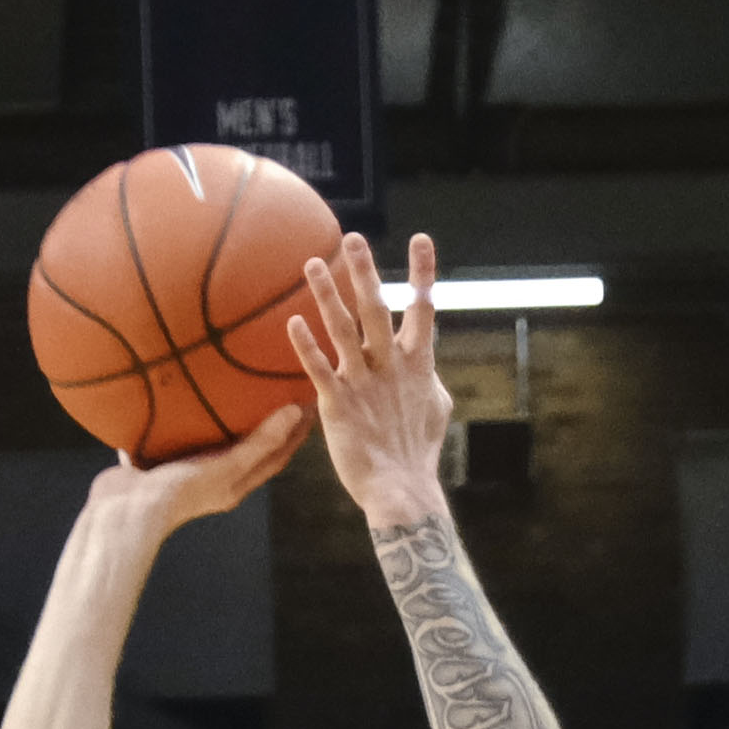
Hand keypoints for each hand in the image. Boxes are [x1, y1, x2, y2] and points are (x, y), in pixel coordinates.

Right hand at [84, 391, 308, 513]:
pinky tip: (180, 392)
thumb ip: (258, 442)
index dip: (296, 431)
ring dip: (225, 418)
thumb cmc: (181, 490)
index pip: (277, 454)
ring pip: (212, 440)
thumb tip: (294, 412)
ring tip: (234, 386)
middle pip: (249, 447)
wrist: (126, 511)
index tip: (309, 399)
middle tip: (278, 388)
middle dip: (266, 421)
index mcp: (236, 484)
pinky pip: (176, 433)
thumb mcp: (226, 466)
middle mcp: (215, 479)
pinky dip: (184, 416)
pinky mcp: (159, 461)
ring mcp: (186, 470)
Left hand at [284, 230, 459, 525]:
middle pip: (377, 309)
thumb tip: (426, 361)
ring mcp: (363, 383)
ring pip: (344, 330)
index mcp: (417, 364)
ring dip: (328, 295)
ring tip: (313, 264)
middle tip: (353, 238)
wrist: (401, 489)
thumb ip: (427, 376)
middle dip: (365, 273)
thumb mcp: (435, 407)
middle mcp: (390, 366)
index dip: (423, 274)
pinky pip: (319, 369)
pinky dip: (306, 345)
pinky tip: (293, 321)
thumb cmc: (416, 450)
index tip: (421, 239)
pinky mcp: (338, 404)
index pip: (423, 309)